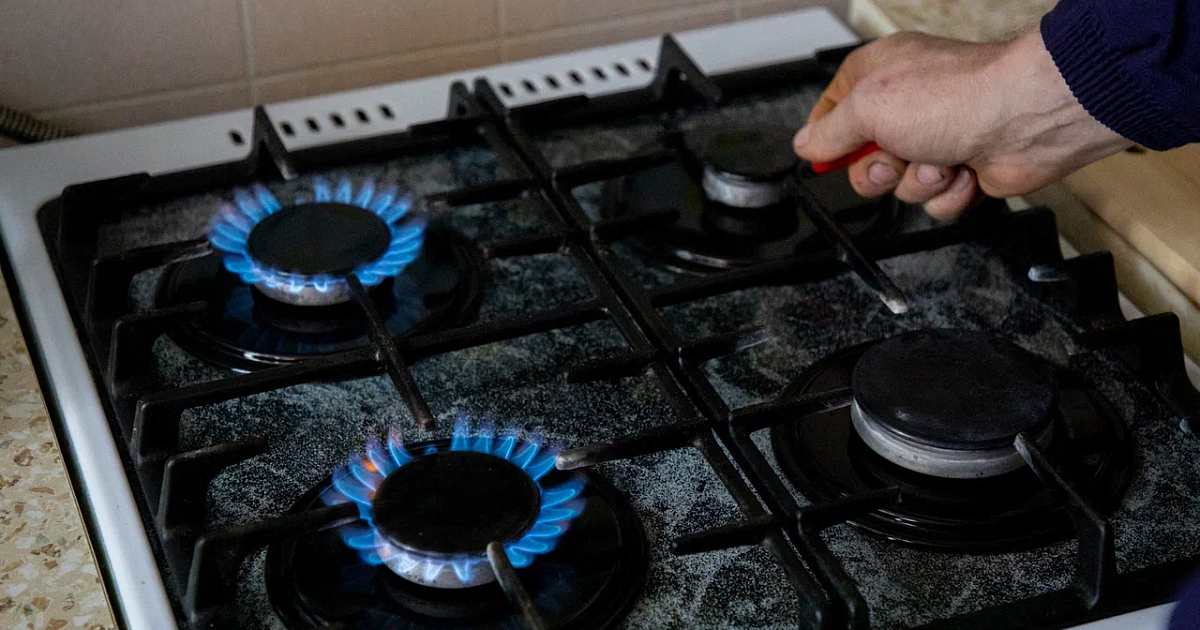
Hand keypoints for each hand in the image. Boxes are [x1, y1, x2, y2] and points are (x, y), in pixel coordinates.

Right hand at [793, 30, 1132, 219]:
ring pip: (900, 186)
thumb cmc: (955, 96)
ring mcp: (937, 138)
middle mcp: (907, 106)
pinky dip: (949, 194)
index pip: (832, 111)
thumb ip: (829, 131)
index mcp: (879, 77)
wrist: (1025, 118)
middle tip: (893, 159)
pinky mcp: (963, 169)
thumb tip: (805, 145)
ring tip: (942, 160)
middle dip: (877, 171)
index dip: (826, 138)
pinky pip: (935, 202)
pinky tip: (965, 172)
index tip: (826, 152)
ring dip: (919, 182)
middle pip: (863, 161)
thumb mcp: (867, 107)